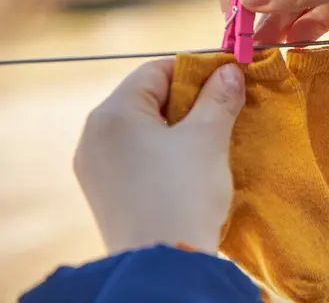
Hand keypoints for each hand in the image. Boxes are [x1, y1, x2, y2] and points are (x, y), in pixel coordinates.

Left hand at [74, 59, 244, 254]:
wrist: (164, 265)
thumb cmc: (184, 193)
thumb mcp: (208, 139)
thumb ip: (219, 98)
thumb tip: (229, 70)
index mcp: (113, 113)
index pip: (155, 71)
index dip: (194, 69)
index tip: (224, 77)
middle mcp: (93, 135)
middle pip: (145, 99)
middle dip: (186, 100)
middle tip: (220, 109)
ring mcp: (94, 166)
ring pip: (140, 129)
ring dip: (175, 126)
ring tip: (208, 139)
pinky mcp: (103, 192)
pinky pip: (133, 156)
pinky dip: (160, 151)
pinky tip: (185, 166)